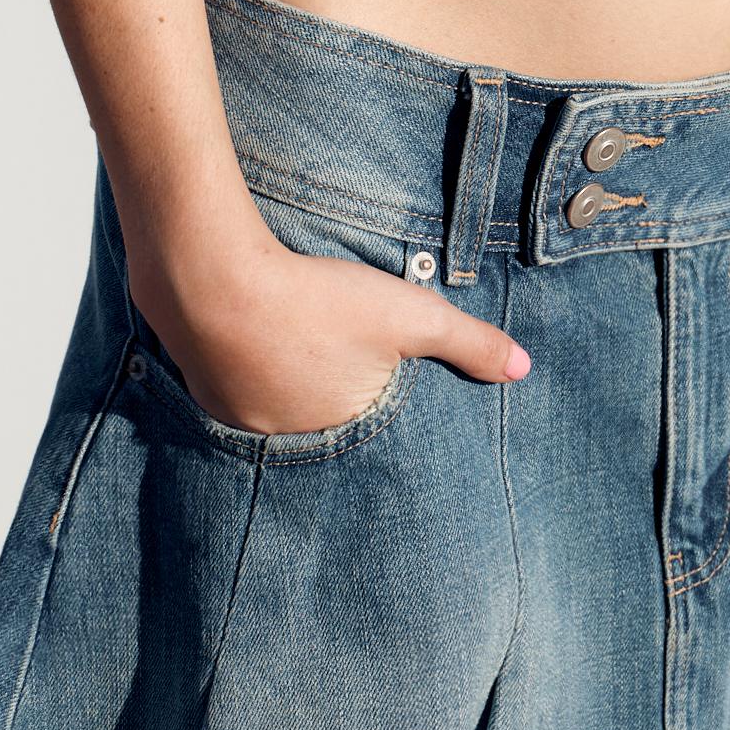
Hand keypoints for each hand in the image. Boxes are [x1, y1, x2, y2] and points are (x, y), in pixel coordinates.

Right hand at [130, 219, 529, 435]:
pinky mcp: (205, 398)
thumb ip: (469, 342)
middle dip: (337, 404)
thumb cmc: (317, 301)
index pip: (376, 439)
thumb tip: (525, 369)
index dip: (383, 411)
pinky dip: (253, 375)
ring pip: (281, 413)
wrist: (213, 282)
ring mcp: (242, 427)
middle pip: (326, 428)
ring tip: (301, 351)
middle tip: (338, 364)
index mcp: (344, 435)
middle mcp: (291, 447)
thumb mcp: (408, 314)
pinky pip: (239, 396)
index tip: (388, 397)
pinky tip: (258, 345)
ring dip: (293, 388)